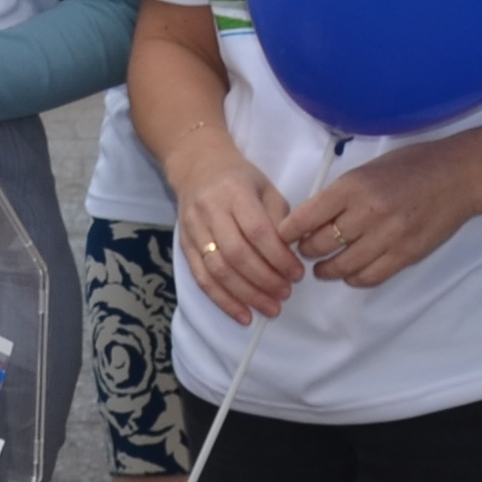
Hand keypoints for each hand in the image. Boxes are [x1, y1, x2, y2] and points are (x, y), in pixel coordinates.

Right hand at [163, 135, 300, 324]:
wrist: (196, 166)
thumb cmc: (239, 178)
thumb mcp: (266, 187)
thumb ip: (280, 218)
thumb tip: (293, 255)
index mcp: (235, 193)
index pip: (257, 231)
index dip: (278, 257)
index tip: (297, 274)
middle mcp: (210, 211)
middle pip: (237, 255)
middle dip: (265, 280)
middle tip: (286, 294)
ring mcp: (194, 230)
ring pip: (218, 271)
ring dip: (246, 295)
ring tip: (270, 308)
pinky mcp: (185, 245)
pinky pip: (202, 279)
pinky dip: (223, 301)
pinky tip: (243, 315)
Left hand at [284, 132, 481, 293]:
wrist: (459, 176)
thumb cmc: (413, 166)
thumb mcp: (368, 169)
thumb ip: (340, 194)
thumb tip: (310, 218)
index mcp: (353, 187)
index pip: (305, 217)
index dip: (288, 232)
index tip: (282, 237)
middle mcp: (368, 213)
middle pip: (320, 245)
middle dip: (306, 251)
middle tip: (304, 251)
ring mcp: (389, 237)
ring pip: (342, 266)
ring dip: (327, 270)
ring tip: (322, 268)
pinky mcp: (406, 255)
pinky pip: (370, 277)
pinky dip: (355, 278)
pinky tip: (350, 272)